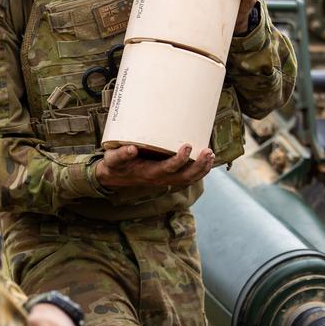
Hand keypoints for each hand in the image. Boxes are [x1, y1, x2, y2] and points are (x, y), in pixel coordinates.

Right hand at [95, 142, 214, 189]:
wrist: (114, 177)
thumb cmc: (115, 164)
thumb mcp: (113, 159)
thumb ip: (121, 155)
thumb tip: (132, 149)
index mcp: (148, 173)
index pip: (167, 169)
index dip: (179, 160)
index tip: (187, 146)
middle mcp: (159, 179)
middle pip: (184, 177)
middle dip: (198, 166)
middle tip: (208, 151)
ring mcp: (166, 179)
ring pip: (188, 179)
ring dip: (202, 169)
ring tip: (211, 154)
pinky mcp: (169, 176)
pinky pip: (187, 177)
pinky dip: (199, 170)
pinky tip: (207, 160)